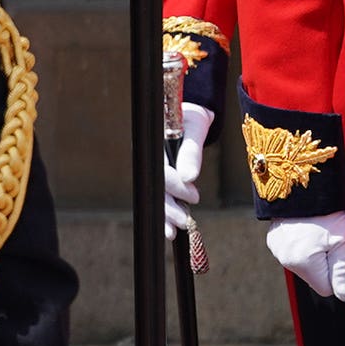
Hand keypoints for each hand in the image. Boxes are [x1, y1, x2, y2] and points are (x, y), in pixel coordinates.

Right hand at [160, 94, 214, 226]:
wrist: (189, 115)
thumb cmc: (191, 118)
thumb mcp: (195, 129)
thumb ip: (191, 152)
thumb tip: (190, 178)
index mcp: (154, 144)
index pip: (160, 171)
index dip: (175, 186)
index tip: (193, 196)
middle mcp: (149, 158)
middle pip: (153, 188)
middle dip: (168, 207)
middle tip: (185, 220)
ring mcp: (151, 169)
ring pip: (153, 196)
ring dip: (164, 214)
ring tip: (175, 230)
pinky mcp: (158, 178)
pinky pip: (158, 197)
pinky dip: (164, 214)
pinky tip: (171, 228)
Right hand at [265, 212, 344, 301]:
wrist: (304, 184)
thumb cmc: (328, 213)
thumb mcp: (342, 241)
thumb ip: (342, 272)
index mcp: (303, 262)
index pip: (325, 288)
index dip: (335, 273)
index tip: (337, 252)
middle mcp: (285, 260)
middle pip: (312, 277)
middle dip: (322, 264)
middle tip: (327, 239)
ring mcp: (276, 250)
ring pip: (301, 266)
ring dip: (310, 255)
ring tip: (316, 232)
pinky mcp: (272, 241)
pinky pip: (290, 253)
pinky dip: (299, 246)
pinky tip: (304, 230)